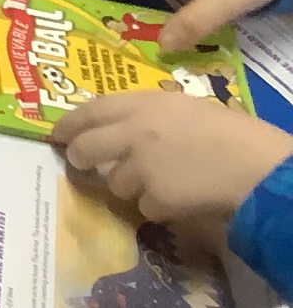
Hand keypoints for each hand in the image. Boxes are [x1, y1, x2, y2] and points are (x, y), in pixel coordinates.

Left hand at [54, 91, 292, 222]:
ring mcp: (140, 166)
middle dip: (78, 158)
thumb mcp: (185, 107)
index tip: (56, 132)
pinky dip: (158, 208)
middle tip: (81, 163)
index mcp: (142, 103)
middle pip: (85, 148)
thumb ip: (149, 113)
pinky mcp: (154, 197)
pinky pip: (145, 207)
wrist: (255, 166)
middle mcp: (132, 132)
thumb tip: (125, 126)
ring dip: (131, 186)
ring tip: (162, 181)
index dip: (70, 122)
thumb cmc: (230, 132)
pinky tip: (180, 199)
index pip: (91, 110)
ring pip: (116, 183)